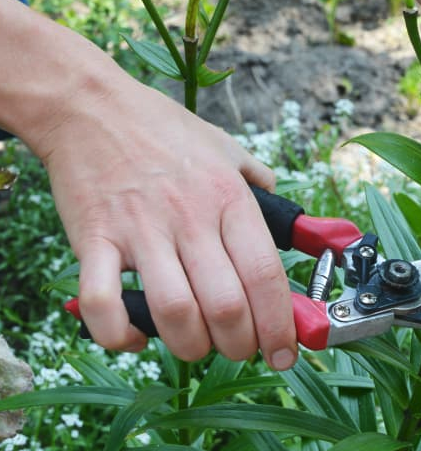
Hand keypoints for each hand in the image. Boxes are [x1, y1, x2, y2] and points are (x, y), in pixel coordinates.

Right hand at [21, 40, 297, 368]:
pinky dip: (120, 335)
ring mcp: (141, 231)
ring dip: (191, 346)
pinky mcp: (94, 240)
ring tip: (197, 345)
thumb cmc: (163, 129)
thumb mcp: (226, 147)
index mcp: (230, 199)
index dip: (282, 325)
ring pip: (175, 313)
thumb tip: (290, 216)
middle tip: (240, 349)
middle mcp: (191, 218)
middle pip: (227, 305)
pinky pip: (104, 303)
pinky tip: (136, 336)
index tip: (286, 352)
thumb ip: (260, 183)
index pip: (267, 275)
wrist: (91, 107)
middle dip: (241, 345)